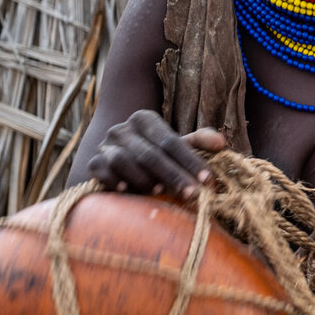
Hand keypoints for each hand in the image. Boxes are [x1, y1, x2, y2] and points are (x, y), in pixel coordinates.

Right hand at [78, 111, 226, 201]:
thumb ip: (199, 143)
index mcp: (145, 120)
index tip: (208, 180)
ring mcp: (105, 146)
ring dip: (143, 178)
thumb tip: (221, 143)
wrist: (121, 168)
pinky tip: (127, 191)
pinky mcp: (93, 164)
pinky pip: (102, 172)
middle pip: (149, 153)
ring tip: (159, 191)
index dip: (191, 161)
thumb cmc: (157, 158)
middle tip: (192, 194)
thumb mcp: (179, 148)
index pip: (170, 141)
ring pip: (123, 160)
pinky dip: (114, 181)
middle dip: (173, 175)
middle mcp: (122, 129)